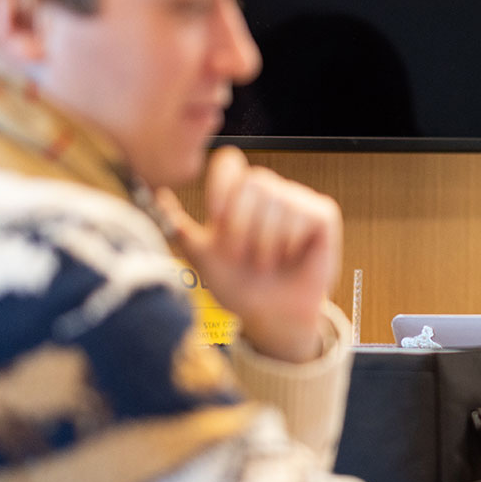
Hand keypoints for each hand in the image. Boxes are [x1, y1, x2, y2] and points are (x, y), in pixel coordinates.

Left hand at [155, 146, 341, 362]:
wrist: (269, 317)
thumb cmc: (239, 287)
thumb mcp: (202, 256)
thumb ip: (180, 225)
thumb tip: (157, 195)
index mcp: (239, 195)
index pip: (230, 163)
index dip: (221, 187)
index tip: (216, 217)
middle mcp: (269, 192)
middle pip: (253, 182)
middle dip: (242, 224)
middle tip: (242, 255)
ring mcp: (298, 201)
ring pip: (278, 200)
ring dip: (266, 241)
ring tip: (266, 262)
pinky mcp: (323, 215)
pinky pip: (305, 214)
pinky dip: (292, 242)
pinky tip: (290, 257)